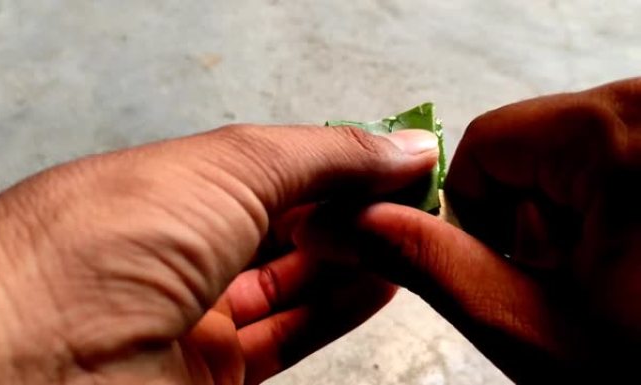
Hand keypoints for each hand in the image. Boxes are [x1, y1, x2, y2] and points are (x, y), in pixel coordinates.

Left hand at [0, 124, 438, 383]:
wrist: (43, 361)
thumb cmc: (110, 239)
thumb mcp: (232, 165)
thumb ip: (325, 155)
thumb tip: (405, 144)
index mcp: (168, 187)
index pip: (272, 169)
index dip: (338, 162)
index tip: (399, 160)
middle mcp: (178, 250)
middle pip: (287, 227)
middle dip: (356, 211)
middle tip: (419, 201)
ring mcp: (194, 316)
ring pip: (295, 283)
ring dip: (359, 259)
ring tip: (418, 235)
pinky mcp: (213, 376)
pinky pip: (290, 334)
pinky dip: (342, 308)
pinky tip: (386, 281)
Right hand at [298, 78, 640, 383]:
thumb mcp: (532, 328)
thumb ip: (430, 262)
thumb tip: (346, 222)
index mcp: (619, 136)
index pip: (485, 143)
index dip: (477, 217)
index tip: (515, 270)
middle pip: (536, 147)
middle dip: (534, 222)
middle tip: (581, 287)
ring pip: (580, 153)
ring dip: (579, 218)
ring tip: (623, 279)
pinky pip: (624, 156)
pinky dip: (618, 207)